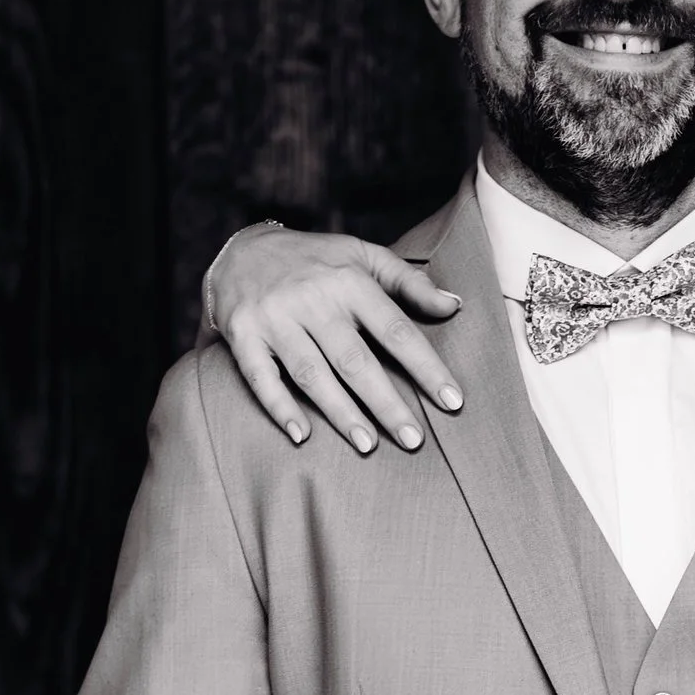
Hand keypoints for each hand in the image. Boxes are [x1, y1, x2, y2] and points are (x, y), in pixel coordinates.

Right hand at [206, 225, 465, 454]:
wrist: (240, 248)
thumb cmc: (316, 260)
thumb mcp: (363, 255)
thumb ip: (409, 281)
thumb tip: (454, 305)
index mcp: (349, 281)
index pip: (396, 330)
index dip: (426, 368)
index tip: (452, 401)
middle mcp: (312, 299)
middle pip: (355, 360)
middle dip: (386, 403)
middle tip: (413, 440)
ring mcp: (275, 318)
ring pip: (312, 373)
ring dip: (340, 413)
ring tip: (368, 446)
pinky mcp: (242, 334)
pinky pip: (260, 377)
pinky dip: (280, 407)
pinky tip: (302, 435)